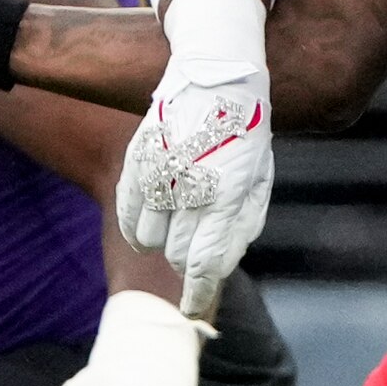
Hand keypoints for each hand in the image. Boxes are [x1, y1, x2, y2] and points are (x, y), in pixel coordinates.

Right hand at [120, 0, 272, 317]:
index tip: (192, 308)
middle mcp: (189, 185)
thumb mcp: (259, 179)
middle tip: (194, 253)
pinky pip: (127, 209)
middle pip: (176, 253)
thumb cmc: (246, 133)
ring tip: (178, 225)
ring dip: (163, 242)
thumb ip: (241, 226)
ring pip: (149, 236)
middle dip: (186, 264)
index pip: (202, 263)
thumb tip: (218, 268)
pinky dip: (136, 226)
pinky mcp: (139, 156)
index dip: (196, 293)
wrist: (219, 76)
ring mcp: (160, 170)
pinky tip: (149, 227)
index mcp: (226, 194)